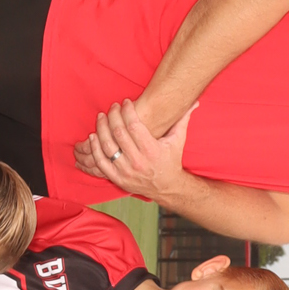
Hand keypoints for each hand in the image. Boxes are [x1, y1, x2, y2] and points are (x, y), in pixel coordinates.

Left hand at [72, 99, 193, 200]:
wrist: (167, 187)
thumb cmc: (171, 160)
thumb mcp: (178, 139)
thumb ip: (183, 119)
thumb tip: (195, 101)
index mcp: (152, 150)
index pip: (134, 126)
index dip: (127, 111)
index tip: (125, 102)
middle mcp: (138, 162)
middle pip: (119, 133)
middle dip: (113, 116)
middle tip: (112, 107)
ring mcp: (126, 172)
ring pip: (107, 146)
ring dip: (101, 129)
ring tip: (101, 117)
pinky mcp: (118, 179)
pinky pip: (101, 162)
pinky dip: (94, 149)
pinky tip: (93, 136)